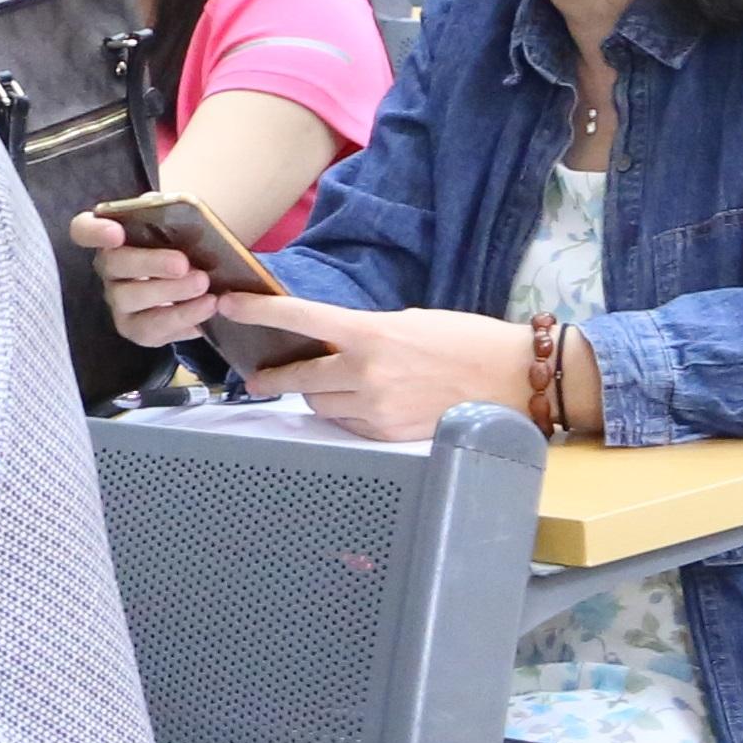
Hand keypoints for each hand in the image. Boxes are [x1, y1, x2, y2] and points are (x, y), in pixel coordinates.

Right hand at [71, 210, 219, 347]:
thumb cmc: (186, 246)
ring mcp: (118, 301)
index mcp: (112, 235)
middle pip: (112, 264)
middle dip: (149, 263)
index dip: (94, 231)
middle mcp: (109, 268)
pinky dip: (181, 317)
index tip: (116, 233)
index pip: (84, 230)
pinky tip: (207, 306)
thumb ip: (172, 211)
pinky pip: (151, 328)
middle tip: (183, 263)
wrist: (204, 284)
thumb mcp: (181, 224)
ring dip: (169, 292)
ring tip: (204, 285)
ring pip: (130, 298)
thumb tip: (173, 205)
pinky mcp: (135, 328)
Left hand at [255, 304, 541, 443]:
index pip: (299, 319)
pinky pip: (349, 428)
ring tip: (331, 390)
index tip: (228, 306)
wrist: (513, 378)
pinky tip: (365, 407)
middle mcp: (365, 373)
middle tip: (257, 378)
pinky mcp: (389, 436)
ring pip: (320, 407)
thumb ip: (364, 334)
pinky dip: (348, 418)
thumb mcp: (408, 322)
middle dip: (274, 377)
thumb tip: (333, 346)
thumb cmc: (465, 340)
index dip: (258, 312)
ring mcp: (376, 409)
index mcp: (368, 333)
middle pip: (297, 378)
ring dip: (317, 398)